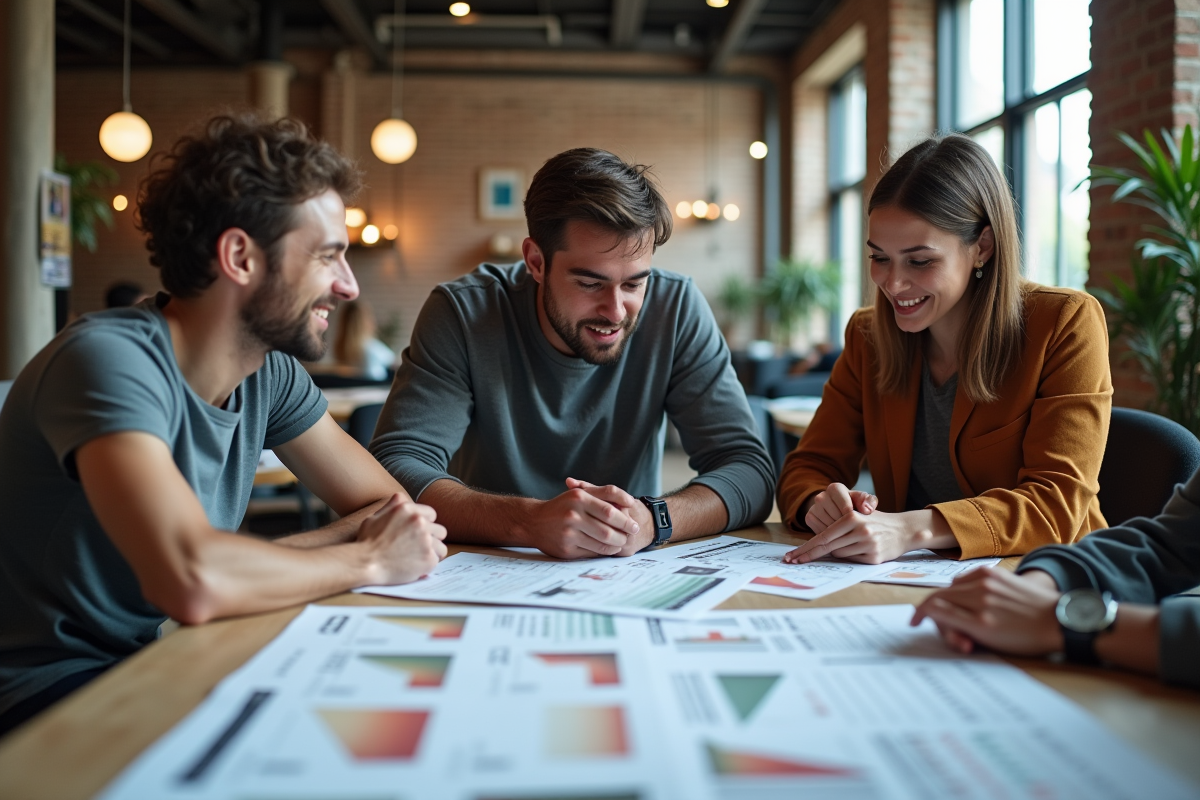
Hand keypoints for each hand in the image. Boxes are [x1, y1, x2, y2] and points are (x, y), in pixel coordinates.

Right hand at [357, 494, 447, 584]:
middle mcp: (419, 521)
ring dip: (432, 553)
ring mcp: (426, 540)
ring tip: (419, 559)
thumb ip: (393, 506)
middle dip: (432, 539)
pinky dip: (427, 565)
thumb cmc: (366, 542)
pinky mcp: (428, 558)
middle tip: (420, 548)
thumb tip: (402, 498)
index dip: (426, 525)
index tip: (418, 534)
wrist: (364, 562)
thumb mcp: (375, 516)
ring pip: (442, 547)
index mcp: (407, 509)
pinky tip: (416, 567)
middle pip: (440, 530)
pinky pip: (436, 561)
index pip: (432, 515)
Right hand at [523, 480, 640, 558]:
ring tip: (622, 541)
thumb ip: (603, 494)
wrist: (533, 522)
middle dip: (625, 530)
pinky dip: (605, 551)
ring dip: (617, 543)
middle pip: (609, 526)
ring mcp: (569, 533)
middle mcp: (573, 515)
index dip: (626, 513)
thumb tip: (629, 501)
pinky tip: (609, 548)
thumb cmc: (562, 506)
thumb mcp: (579, 494)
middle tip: (633, 531)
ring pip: (603, 542)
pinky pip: (593, 552)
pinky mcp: (566, 549)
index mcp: (579, 498)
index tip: (634, 518)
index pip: (610, 505)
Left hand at [783, 508, 914, 563]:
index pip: (823, 536)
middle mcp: (860, 530)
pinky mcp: (874, 558)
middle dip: (808, 555)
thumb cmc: (875, 522)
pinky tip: (859, 550)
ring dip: (837, 552)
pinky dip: (850, 556)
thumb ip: (837, 527)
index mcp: (852, 517)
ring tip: (849, 543)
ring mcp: (868, 545)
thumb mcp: (856, 515)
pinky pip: (852, 560)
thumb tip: (815, 543)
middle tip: (792, 561)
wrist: (904, 530)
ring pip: (839, 554)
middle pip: (827, 547)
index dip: (805, 548)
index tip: (792, 556)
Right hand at [802, 482, 876, 533]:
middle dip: (847, 527)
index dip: (854, 519)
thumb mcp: (865, 501)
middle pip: (836, 518)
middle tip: (854, 531)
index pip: (846, 508)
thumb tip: (866, 509)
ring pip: (828, 527)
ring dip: (838, 533)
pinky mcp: (809, 518)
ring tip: (846, 532)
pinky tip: (837, 534)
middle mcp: (821, 496)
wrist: (839, 510)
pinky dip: (830, 536)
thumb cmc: (855, 505)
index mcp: (835, 488)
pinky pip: (821, 532)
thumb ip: (869, 502)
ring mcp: (813, 507)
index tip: (859, 524)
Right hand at [910, 568, 1062, 655]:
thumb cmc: (1027, 638)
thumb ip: (961, 631)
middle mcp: (980, 597)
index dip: (920, 615)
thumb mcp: (992, 643)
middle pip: (939, 597)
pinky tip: (968, 598)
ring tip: (960, 616)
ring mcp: (986, 581)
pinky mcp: (992, 572)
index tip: (915, 622)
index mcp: (979, 621)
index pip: (934, 608)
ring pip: (950, 587)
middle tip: (946, 628)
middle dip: (936, 613)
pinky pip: (964, 578)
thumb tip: (938, 620)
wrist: (1059, 620)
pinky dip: (960, 588)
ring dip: (947, 601)